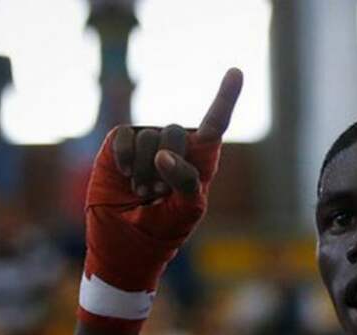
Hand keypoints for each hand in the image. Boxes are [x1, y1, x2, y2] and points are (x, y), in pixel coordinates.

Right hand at [79, 68, 241, 328]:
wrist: (127, 242)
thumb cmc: (165, 228)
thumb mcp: (188, 210)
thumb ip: (186, 181)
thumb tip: (164, 154)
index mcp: (200, 159)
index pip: (214, 123)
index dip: (225, 97)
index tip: (236, 71)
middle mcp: (174, 146)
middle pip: (173, 131)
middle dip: (165, 164)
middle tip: (156, 192)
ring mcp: (146, 143)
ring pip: (147, 136)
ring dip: (144, 169)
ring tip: (142, 192)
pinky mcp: (120, 144)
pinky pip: (124, 135)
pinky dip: (124, 156)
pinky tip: (125, 174)